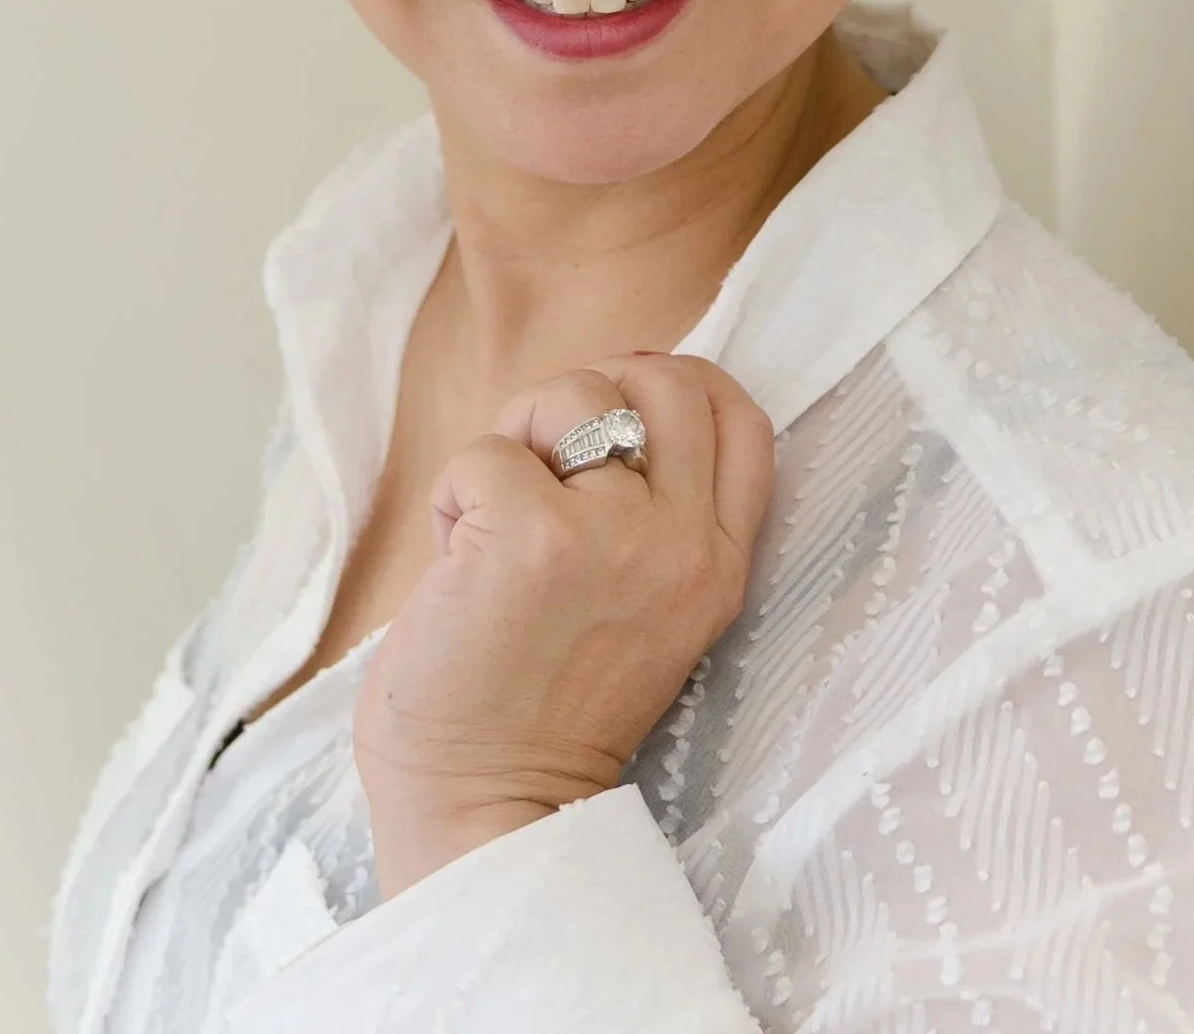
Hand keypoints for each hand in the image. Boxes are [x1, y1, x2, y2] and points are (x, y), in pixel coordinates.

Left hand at [353, 351, 775, 897]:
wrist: (485, 815)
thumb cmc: (538, 708)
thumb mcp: (645, 607)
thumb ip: (650, 514)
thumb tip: (610, 396)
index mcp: (718, 565)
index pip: (741, 417)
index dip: (678, 382)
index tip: (616, 409)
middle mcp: (684, 545)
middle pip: (666, 377)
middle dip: (591, 390)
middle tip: (543, 463)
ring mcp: (614, 536)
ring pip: (571, 394)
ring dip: (515, 440)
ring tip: (492, 523)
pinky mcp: (532, 536)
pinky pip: (485, 451)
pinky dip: (452, 495)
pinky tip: (455, 563)